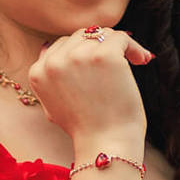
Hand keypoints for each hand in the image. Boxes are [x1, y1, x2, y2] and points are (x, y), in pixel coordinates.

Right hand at [27, 26, 152, 146]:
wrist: (105, 145)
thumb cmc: (85, 130)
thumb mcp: (53, 105)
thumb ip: (49, 78)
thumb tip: (46, 48)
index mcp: (38, 72)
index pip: (61, 46)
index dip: (83, 52)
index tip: (100, 66)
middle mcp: (54, 61)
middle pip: (80, 36)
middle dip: (100, 47)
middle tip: (119, 63)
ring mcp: (78, 56)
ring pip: (101, 34)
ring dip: (118, 46)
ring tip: (133, 61)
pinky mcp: (104, 55)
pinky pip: (121, 38)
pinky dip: (134, 47)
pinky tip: (141, 60)